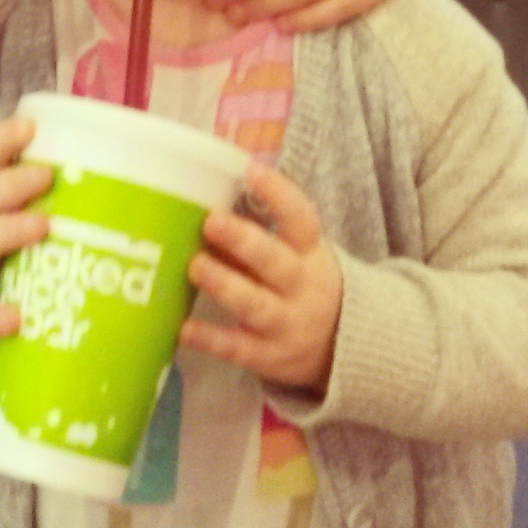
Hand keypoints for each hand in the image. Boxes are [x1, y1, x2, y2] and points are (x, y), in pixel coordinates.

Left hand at [180, 161, 341, 391]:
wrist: (342, 347)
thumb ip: (253, 230)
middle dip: (244, 241)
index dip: (279, 193)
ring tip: (196, 266)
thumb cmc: (299, 282)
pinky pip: (238, 349)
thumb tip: (198, 196)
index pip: (301, 219)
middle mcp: (301, 287)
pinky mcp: (270, 358)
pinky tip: (184, 328)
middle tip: (211, 221)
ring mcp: (287, 324)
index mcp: (308, 252)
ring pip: (256, 305)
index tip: (252, 170)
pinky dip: (211, 339)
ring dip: (225, 285)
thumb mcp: (294, 253)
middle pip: (276, 262)